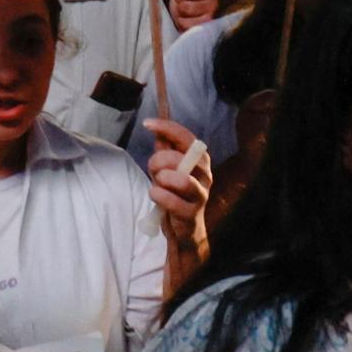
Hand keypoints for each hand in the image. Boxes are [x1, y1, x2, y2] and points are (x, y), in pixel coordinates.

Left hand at [142, 120, 211, 244]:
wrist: (183, 228)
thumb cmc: (175, 193)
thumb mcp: (167, 168)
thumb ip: (163, 150)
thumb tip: (157, 128)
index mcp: (199, 160)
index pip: (187, 138)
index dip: (168, 128)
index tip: (147, 123)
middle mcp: (205, 175)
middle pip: (183, 157)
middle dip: (160, 160)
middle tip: (153, 170)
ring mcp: (200, 195)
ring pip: (183, 180)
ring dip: (163, 180)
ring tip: (157, 185)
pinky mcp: (192, 214)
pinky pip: (173, 201)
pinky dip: (159, 196)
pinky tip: (155, 195)